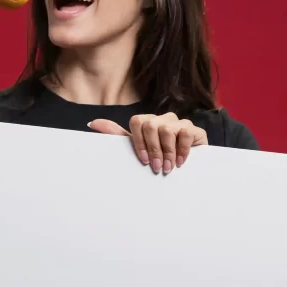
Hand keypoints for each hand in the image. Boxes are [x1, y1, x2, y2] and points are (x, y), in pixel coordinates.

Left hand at [89, 113, 207, 173]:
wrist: (187, 167)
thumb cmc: (158, 158)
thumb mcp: (137, 148)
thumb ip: (117, 135)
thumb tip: (92, 123)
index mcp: (148, 122)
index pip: (137, 121)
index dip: (139, 142)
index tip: (143, 160)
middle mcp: (163, 119)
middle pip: (151, 125)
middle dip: (153, 149)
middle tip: (157, 168)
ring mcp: (179, 123)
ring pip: (167, 129)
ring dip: (167, 152)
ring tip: (168, 168)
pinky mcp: (194, 129)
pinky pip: (185, 133)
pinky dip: (182, 150)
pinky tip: (181, 162)